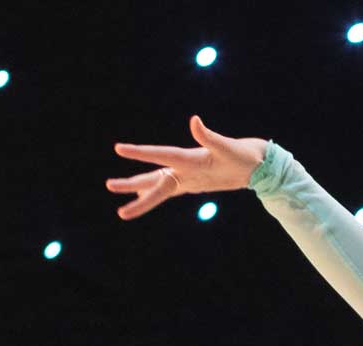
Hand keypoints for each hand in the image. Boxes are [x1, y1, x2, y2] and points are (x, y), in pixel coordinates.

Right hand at [107, 116, 264, 218]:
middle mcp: (184, 167)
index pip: (161, 154)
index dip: (141, 152)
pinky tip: (141, 199)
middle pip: (154, 177)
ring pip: (158, 188)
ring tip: (121, 208)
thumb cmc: (242, 154)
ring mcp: (187, 176)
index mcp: (190, 157)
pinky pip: (169, 192)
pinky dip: (155, 196)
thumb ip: (210, 136)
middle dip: (132, 183)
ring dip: (140, 195)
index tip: (119, 148)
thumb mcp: (228, 148)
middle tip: (109, 185)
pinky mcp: (193, 184)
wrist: (253, 162)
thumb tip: (195, 120)